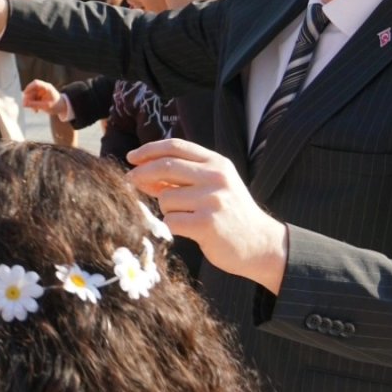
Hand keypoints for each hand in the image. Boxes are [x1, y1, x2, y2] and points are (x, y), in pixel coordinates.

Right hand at [22, 79, 64, 115]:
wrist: (62, 107)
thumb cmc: (56, 106)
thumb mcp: (45, 106)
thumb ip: (34, 105)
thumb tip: (23, 104)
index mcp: (47, 87)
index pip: (36, 83)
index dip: (29, 88)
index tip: (25, 94)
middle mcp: (43, 88)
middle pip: (31, 90)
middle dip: (29, 99)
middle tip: (27, 106)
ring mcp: (41, 92)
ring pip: (31, 95)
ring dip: (30, 103)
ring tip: (35, 110)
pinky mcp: (39, 96)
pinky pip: (33, 99)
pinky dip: (33, 104)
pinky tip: (36, 110)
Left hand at [126, 139, 288, 292]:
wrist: (261, 244)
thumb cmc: (230, 214)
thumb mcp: (213, 186)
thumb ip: (181, 178)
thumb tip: (140, 173)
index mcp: (217, 163)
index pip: (176, 146)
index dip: (149, 150)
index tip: (132, 157)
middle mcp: (216, 177)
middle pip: (166, 166)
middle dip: (142, 173)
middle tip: (130, 181)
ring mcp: (212, 200)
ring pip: (165, 198)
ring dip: (167, 209)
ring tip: (187, 217)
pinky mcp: (207, 224)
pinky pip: (171, 221)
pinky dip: (173, 226)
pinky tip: (191, 230)